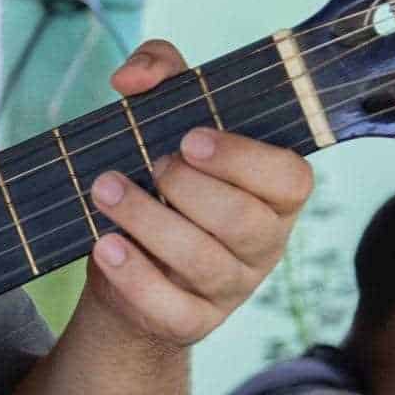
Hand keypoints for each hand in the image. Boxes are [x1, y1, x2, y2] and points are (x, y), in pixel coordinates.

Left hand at [81, 41, 316, 347]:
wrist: (124, 259)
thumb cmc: (160, 175)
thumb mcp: (165, 116)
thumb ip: (161, 72)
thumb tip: (133, 78)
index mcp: (273, 193)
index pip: (290, 179)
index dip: (244, 159)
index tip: (191, 139)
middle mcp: (263, 243)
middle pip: (243, 222)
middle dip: (189, 189)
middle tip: (149, 164)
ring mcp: (230, 288)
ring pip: (203, 262)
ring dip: (148, 222)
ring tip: (105, 190)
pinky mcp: (190, 322)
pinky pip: (171, 309)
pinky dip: (134, 278)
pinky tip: (104, 246)